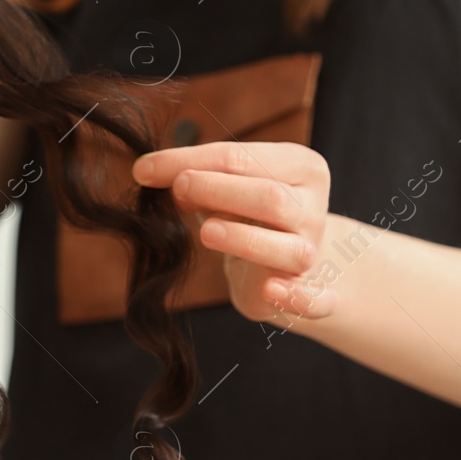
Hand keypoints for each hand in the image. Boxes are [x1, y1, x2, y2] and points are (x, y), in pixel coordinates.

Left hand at [132, 140, 337, 320]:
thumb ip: (192, 178)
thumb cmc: (248, 217)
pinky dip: (299, 298)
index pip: (241, 158)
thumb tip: (149, 171)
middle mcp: (312, 208)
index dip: (190, 160)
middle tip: (179, 190)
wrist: (285, 266)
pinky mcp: (314, 295)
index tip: (144, 168)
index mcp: (300, 168)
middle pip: (269, 197)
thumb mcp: (221, 190)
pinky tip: (273, 291)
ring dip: (244, 239)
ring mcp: (313, 252)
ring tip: (207, 231)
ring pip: (286, 246)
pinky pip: (316, 301)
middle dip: (218, 190)